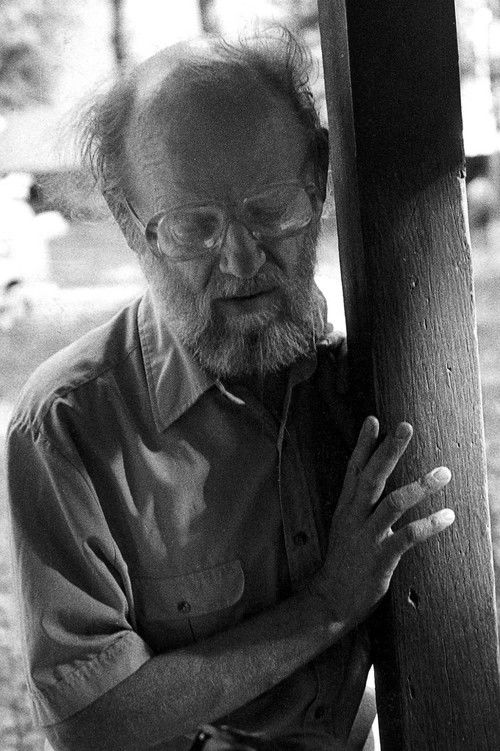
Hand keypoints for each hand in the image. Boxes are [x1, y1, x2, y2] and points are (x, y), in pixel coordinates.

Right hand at [311, 416, 454, 627]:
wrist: (331, 599)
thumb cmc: (344, 561)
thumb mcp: (345, 527)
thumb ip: (358, 504)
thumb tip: (373, 482)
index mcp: (345, 507)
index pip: (353, 469)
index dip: (363, 444)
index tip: (373, 419)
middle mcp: (353, 517)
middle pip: (372, 477)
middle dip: (389, 450)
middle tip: (406, 427)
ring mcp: (367, 536)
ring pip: (393, 503)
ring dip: (420, 486)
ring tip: (444, 472)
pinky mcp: (381, 557)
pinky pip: (408, 536)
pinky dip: (430, 524)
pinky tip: (448, 516)